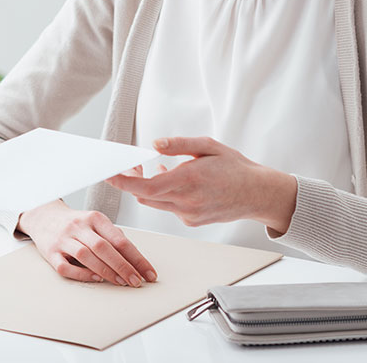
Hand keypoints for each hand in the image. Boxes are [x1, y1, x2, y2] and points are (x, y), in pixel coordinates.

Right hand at [17, 200, 156, 286]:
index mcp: (94, 218)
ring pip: (86, 256)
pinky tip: (95, 278)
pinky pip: (66, 266)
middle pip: (103, 247)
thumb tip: (134, 259)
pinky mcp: (50, 252)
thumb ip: (113, 237)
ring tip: (120, 282)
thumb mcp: (95, 223)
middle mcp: (78, 227)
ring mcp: (63, 239)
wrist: (43, 217)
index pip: (119, 239)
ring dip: (106, 271)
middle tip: (136, 281)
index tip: (148, 272)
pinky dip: (82, 274)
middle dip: (123, 266)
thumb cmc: (75, 223)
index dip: (136, 258)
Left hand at [105, 137, 296, 233]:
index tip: (108, 174)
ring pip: (155, 202)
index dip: (123, 182)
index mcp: (188, 181)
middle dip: (132, 181)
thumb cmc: (235, 167)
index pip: (145, 187)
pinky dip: (165, 195)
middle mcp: (186, 202)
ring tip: (156, 169)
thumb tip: (153, 145)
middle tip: (133, 164)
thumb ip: (179, 145)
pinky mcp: (191, 221)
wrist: (258, 194)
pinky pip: (169, 207)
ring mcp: (188, 215)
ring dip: (148, 187)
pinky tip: (176, 181)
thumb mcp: (208, 146)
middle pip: (144, 196)